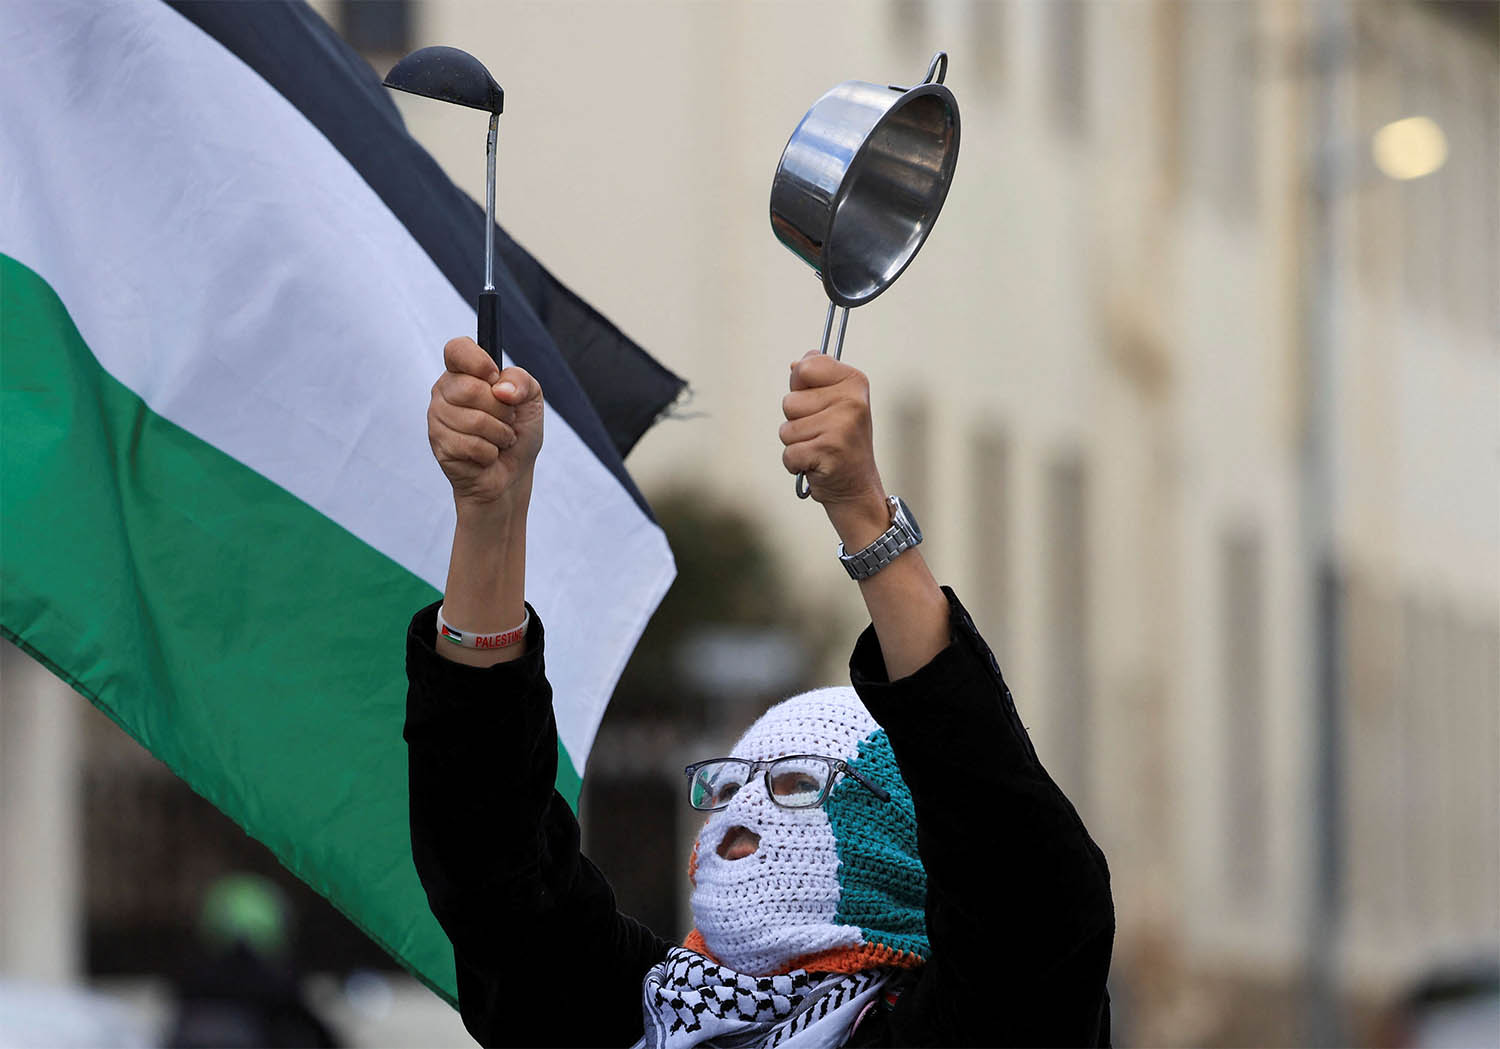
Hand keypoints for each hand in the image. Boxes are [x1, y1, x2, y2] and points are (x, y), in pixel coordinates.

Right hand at [427, 337, 542, 514]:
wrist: (511, 474)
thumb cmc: (517, 432)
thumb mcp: (531, 400)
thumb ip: (521, 381)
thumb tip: (501, 388)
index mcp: (464, 372)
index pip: (457, 349)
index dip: (477, 361)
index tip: (493, 377)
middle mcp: (445, 391)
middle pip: (470, 388)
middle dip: (501, 410)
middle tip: (506, 420)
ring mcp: (437, 417)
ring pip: (473, 420)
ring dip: (499, 434)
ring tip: (498, 439)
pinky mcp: (439, 444)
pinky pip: (471, 445)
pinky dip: (490, 453)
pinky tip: (487, 455)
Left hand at [779, 350, 888, 542]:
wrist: (857, 487)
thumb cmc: (841, 443)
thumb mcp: (836, 403)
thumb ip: (816, 380)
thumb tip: (796, 364)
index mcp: (854, 381)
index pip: (806, 367)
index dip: (801, 387)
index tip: (818, 403)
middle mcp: (852, 401)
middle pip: (789, 401)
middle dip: (797, 421)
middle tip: (821, 433)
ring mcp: (842, 426)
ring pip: (786, 429)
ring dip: (796, 444)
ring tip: (819, 448)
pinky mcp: (829, 451)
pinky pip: (788, 453)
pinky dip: (796, 464)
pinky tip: (816, 464)